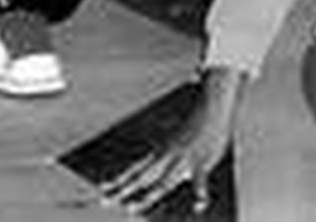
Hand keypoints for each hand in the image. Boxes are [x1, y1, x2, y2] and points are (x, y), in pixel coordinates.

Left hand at [100, 69, 241, 214]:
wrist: (212, 105)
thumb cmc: (199, 124)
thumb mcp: (180, 139)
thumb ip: (172, 156)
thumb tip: (168, 166)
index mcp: (162, 151)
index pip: (136, 168)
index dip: (119, 179)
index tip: (103, 187)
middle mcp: (168, 157)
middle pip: (141, 177)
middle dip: (122, 190)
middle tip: (103, 201)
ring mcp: (183, 160)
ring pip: (163, 183)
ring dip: (146, 197)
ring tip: (130, 209)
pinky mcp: (201, 162)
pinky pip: (200, 181)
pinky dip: (199, 193)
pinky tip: (200, 204)